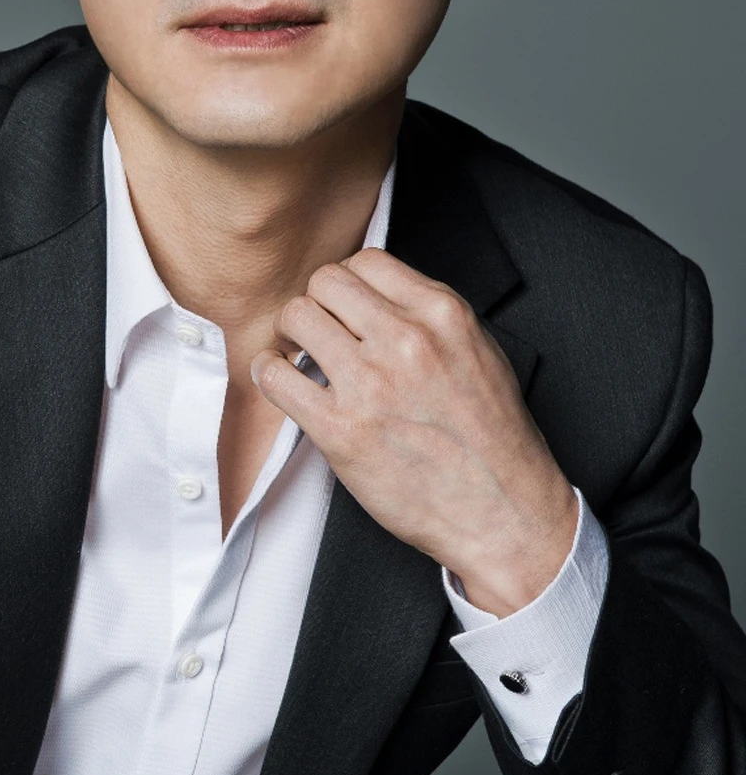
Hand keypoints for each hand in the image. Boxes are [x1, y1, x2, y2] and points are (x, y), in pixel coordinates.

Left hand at [250, 249, 576, 615]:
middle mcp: (406, 340)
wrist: (503, 513)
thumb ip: (430, 317)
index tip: (343, 306)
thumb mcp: (479, 353)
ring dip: (290, 334)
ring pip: (297, 317)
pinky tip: (284, 382)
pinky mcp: (341, 430)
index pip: (366, 261)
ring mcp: (370, 384)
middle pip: (325, 281)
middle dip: (317, 303)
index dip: (348, 284)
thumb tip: (379, 298)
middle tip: (317, 330)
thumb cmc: (493, 441)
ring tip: (300, 356)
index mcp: (442, 315)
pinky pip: (277, 376)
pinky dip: (271, 374)